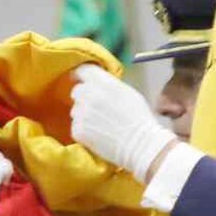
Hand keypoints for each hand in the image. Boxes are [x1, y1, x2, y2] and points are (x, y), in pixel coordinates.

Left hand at [69, 64, 176, 181]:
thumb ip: (110, 85)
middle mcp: (89, 95)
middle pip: (77, 91)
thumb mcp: (128, 92)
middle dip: (84, 97)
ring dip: (84, 114)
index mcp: (103, 83)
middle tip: (97, 108)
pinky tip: (98, 134)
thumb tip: (99, 84)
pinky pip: (76, 126)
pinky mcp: (78, 130)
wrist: (139, 144)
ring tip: (101, 124)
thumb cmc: (139, 119)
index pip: (83, 70)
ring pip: (76, 110)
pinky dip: (84, 130)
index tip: (81, 80)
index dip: (82, 75)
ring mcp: (81, 113)